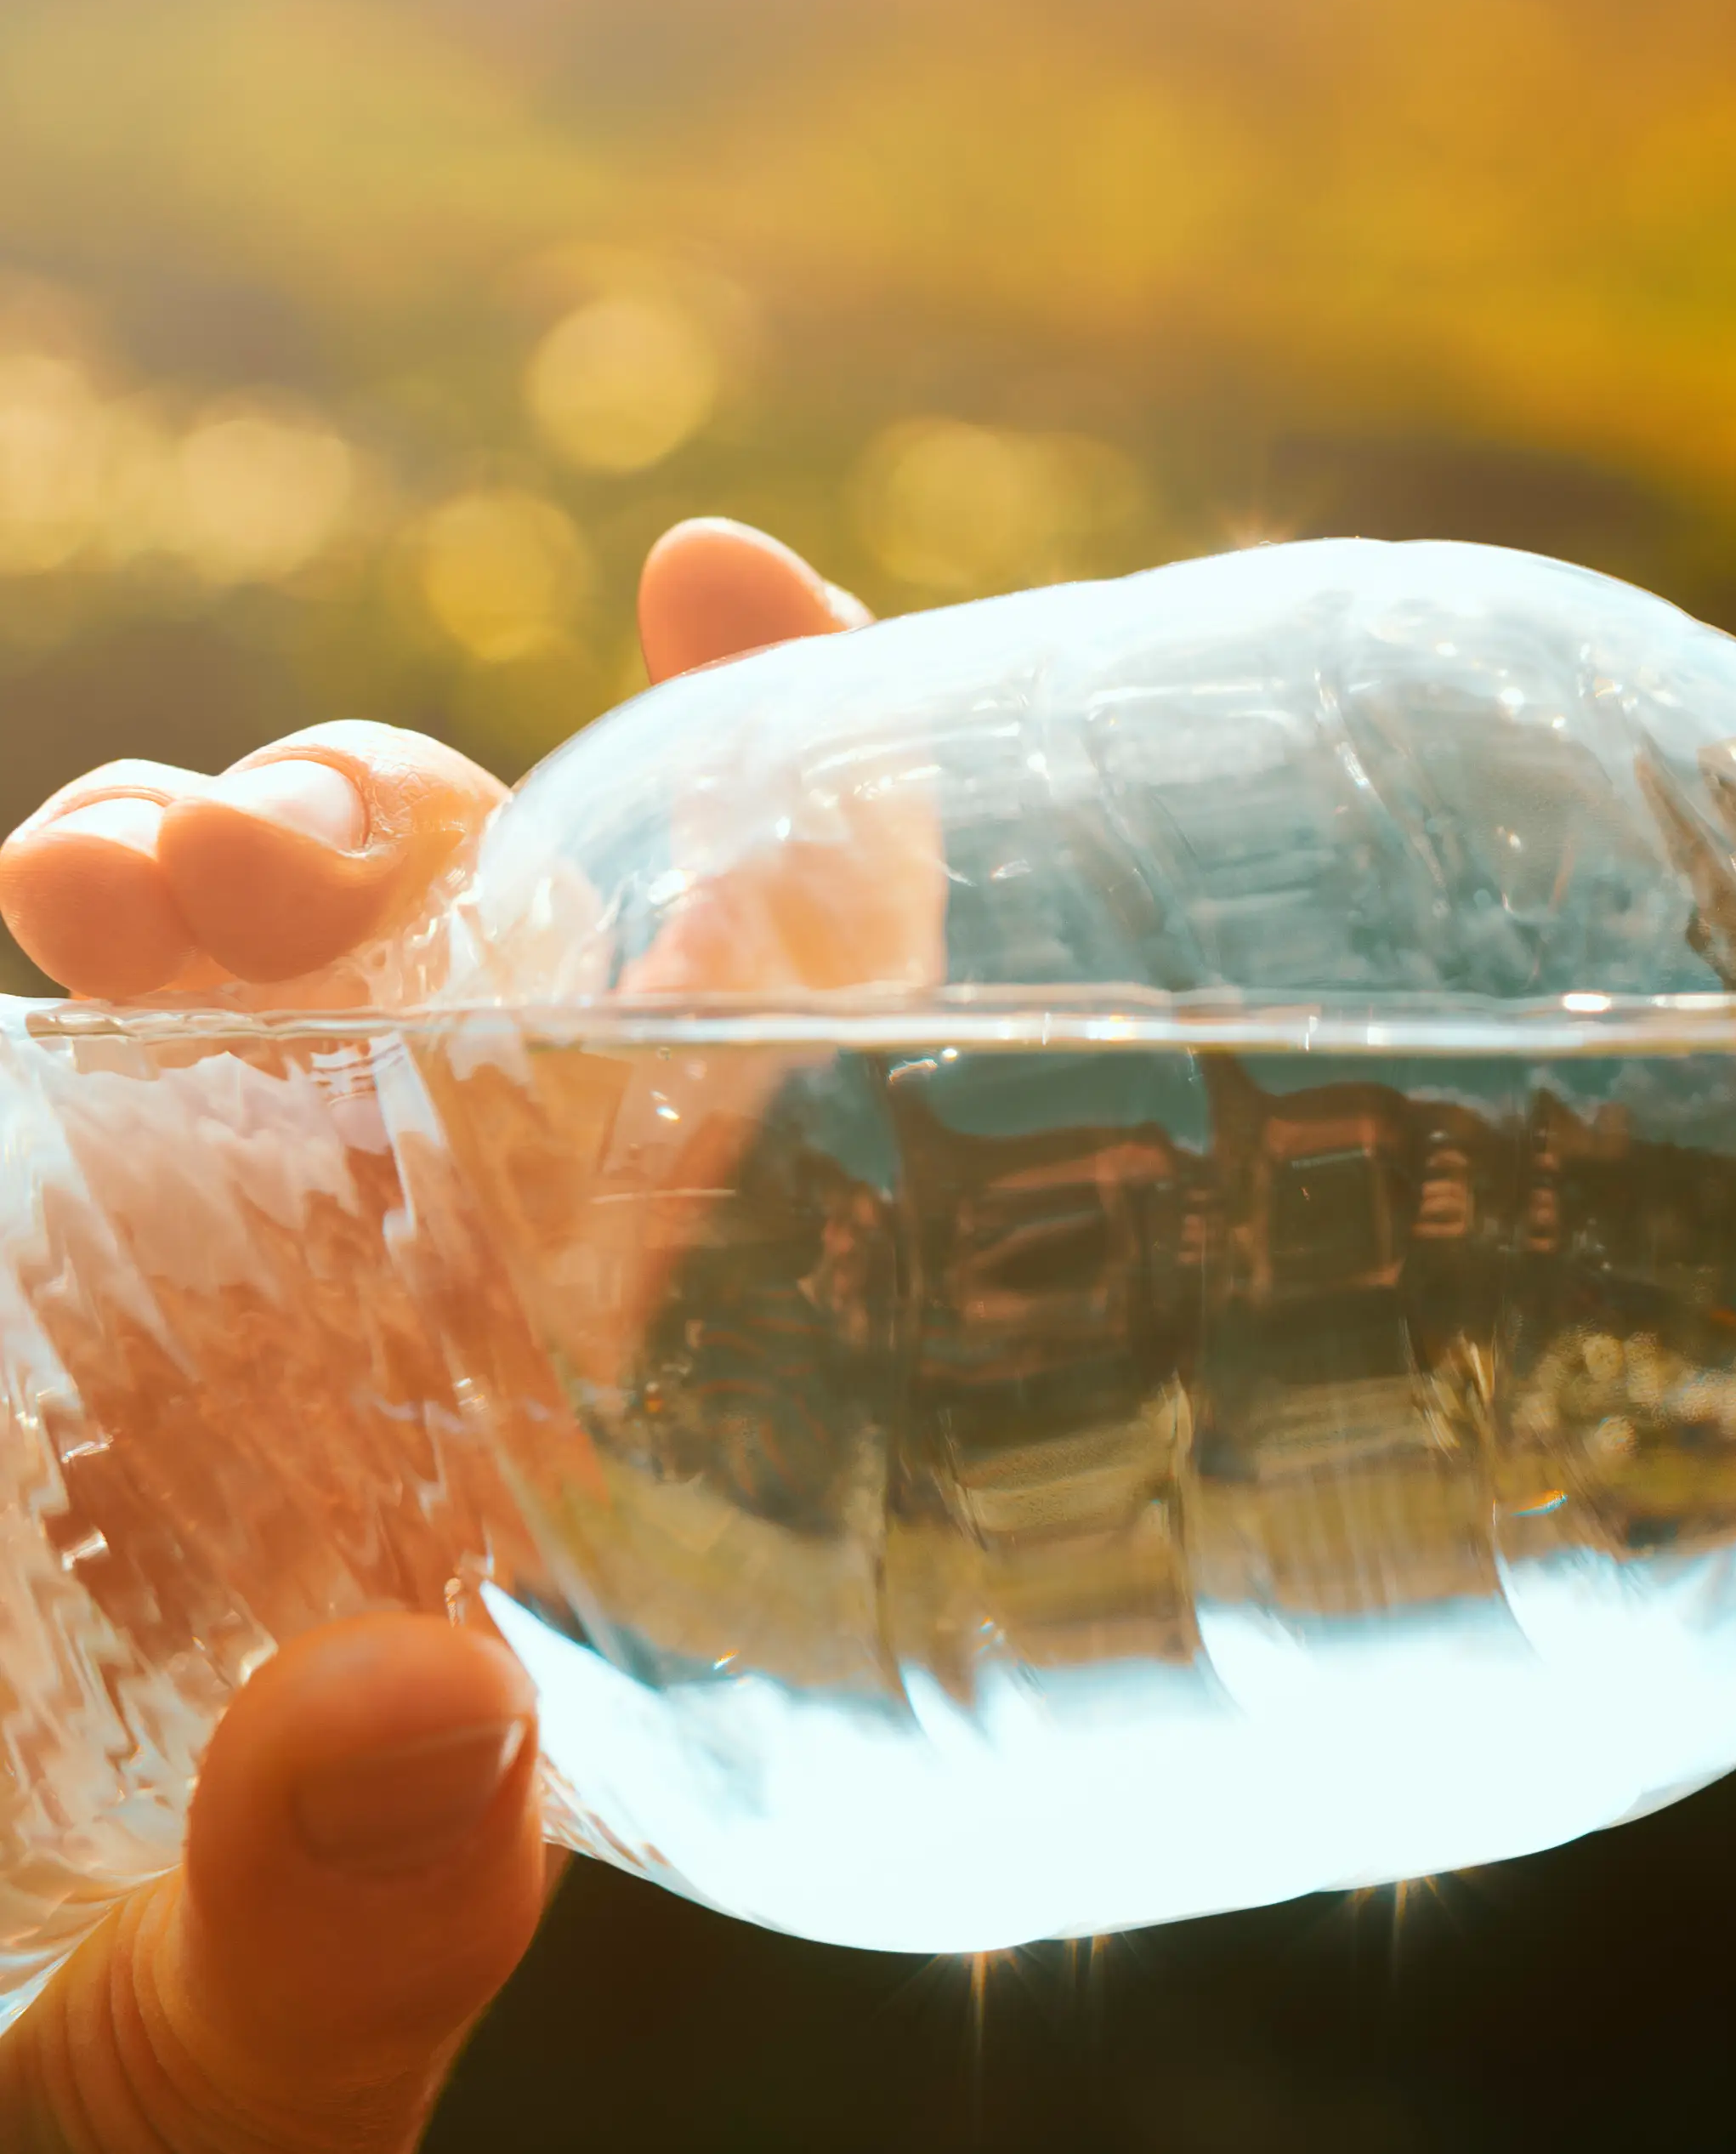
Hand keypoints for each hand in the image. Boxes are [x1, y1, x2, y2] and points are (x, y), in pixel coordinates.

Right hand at [0, 520, 864, 2153]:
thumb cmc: (118, 2087)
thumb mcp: (217, 2082)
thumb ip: (341, 1947)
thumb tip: (418, 1715)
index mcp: (581, 1442)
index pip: (775, 1081)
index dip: (798, 831)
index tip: (738, 595)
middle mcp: (437, 1318)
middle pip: (513, 961)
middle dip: (411, 829)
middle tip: (254, 868)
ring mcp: (234, 1275)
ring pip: (284, 962)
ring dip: (218, 850)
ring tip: (114, 884)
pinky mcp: (65, 1271)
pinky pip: (105, 1054)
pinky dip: (96, 949)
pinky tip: (52, 936)